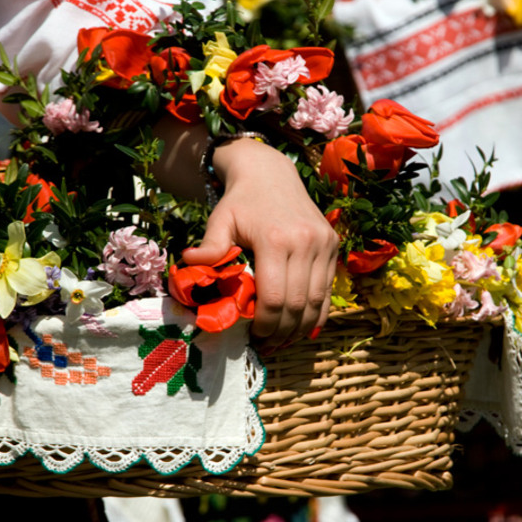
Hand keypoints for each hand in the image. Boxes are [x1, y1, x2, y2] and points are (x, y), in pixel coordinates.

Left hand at [182, 137, 338, 348]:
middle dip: (282, 333)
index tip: (254, 338)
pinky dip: (317, 313)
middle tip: (267, 347)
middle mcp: (306, 243)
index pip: (274, 297)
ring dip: (301, 328)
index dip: (265, 325)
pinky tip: (302, 327)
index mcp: (275, 239)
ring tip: (283, 342)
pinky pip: (328, 290)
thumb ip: (210, 246)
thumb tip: (188, 262)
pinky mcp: (334, 246)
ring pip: (317, 302)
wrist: (271, 173)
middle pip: (297, 305)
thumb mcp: (221, 220)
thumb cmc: (240, 201)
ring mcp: (324, 244)